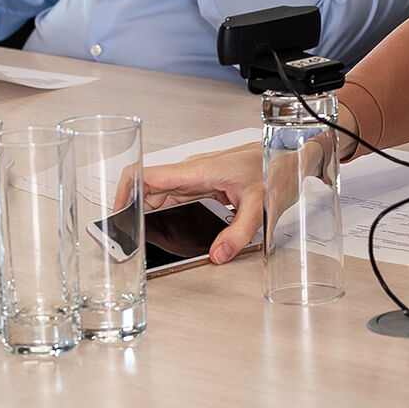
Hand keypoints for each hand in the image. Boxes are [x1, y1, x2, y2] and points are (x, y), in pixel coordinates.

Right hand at [116, 102, 358, 266]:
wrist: (292, 155)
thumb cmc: (277, 168)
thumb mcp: (261, 204)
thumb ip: (239, 232)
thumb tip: (217, 254)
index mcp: (199, 171)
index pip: (147, 173)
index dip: (124, 190)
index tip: (116, 213)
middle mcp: (193, 172)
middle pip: (148, 187)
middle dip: (131, 208)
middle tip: (123, 236)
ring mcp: (197, 177)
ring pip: (159, 192)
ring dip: (144, 210)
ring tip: (134, 234)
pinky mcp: (203, 184)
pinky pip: (173, 195)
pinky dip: (159, 208)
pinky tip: (156, 224)